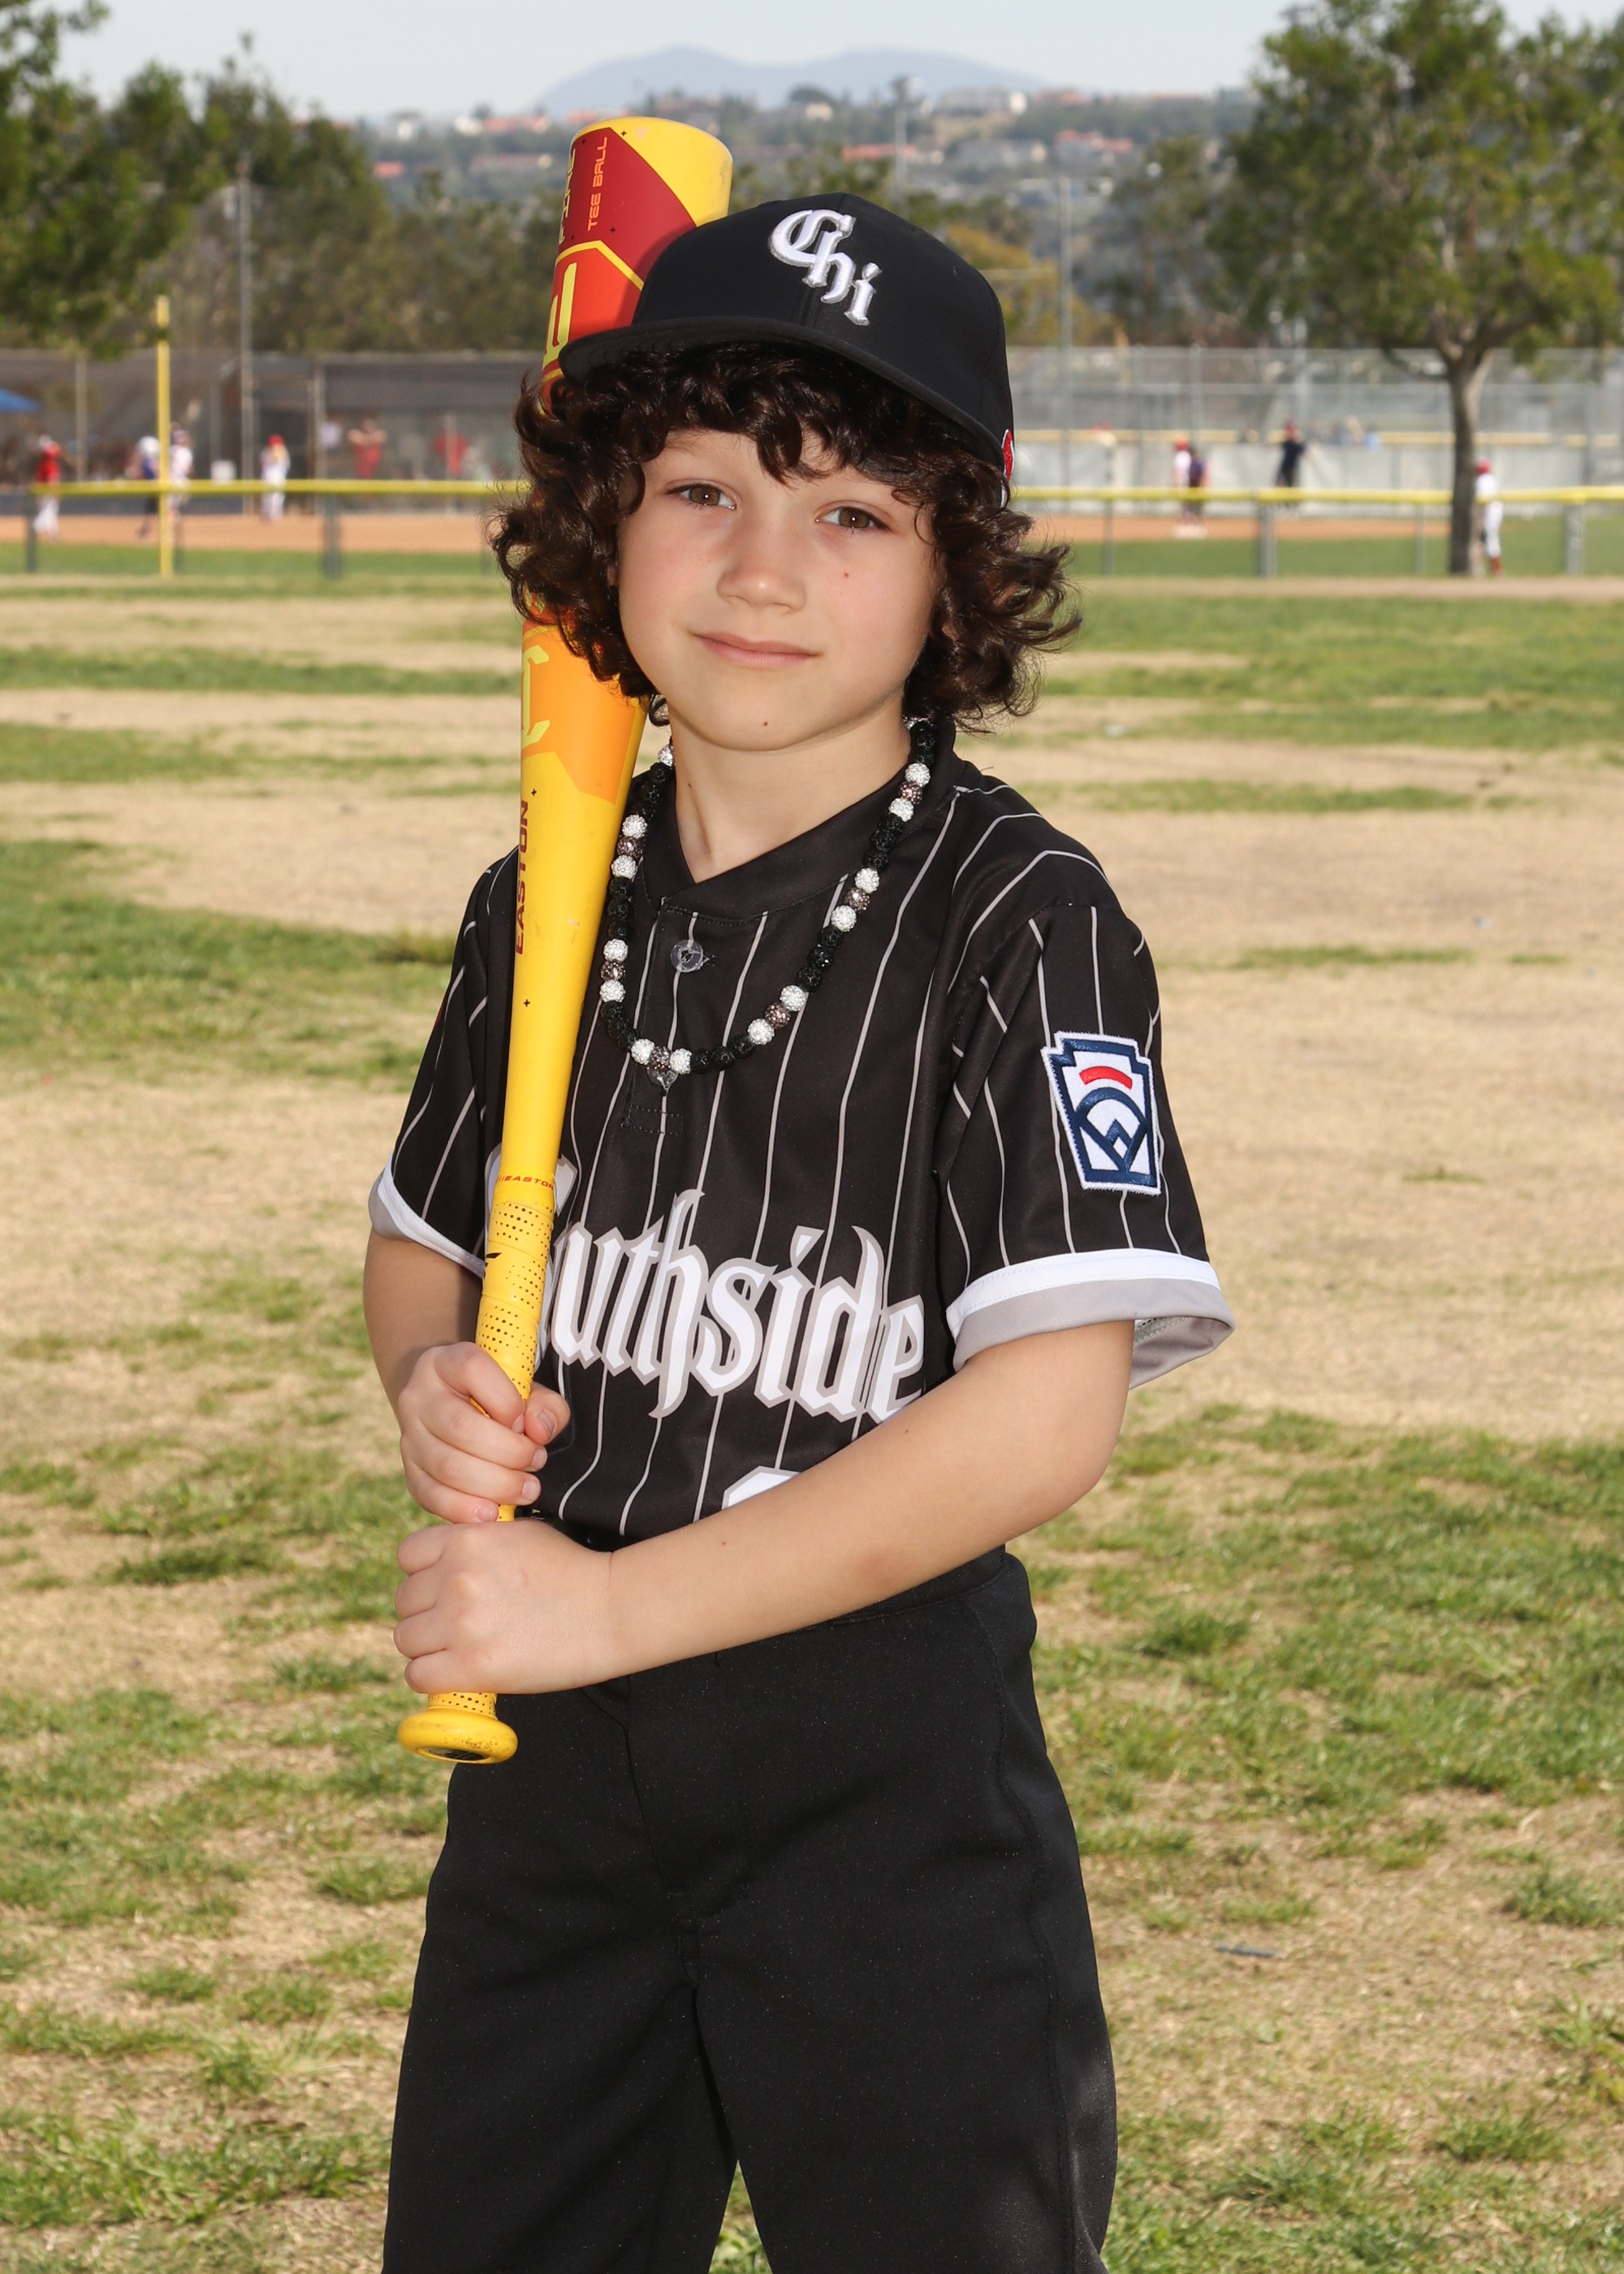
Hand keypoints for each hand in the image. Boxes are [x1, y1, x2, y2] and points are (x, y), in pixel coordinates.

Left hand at [394, 1517, 618, 1694]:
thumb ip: (475, 1543)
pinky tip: (457, 1672)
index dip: (424, 1574)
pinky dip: (432, 1677)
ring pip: (406, 1639)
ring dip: (428, 1647)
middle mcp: (456, 1577)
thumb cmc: (571, 1571)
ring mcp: (461, 1622)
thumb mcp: (519, 1535)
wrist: (611, 1609)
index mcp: (466, 1540)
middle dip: (427, 1612)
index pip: (407, 1556)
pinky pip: (418, 1675)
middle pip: (404, 1601)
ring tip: (459, 1649)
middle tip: (458, 1624)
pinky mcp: (472, 1665)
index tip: (444, 1588)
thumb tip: (441, 1564)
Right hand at [396, 1342, 570, 1524]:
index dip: (506, 1399)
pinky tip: (493, 1513)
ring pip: (447, 1466)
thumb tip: (538, 1431)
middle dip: (509, 1452)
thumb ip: (545, 1405)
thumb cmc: (499, 1398)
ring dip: (495, 1485)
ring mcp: (409, 1435)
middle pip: (460, 1427)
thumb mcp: (526, 1389)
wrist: (453, 1407)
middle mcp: (418, 1396)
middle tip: (537, 1462)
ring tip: (526, 1488)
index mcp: (445, 1362)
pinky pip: (431, 1495)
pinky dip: (465, 1509)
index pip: (471, 1369)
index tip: (526, 1422)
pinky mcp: (409, 1471)